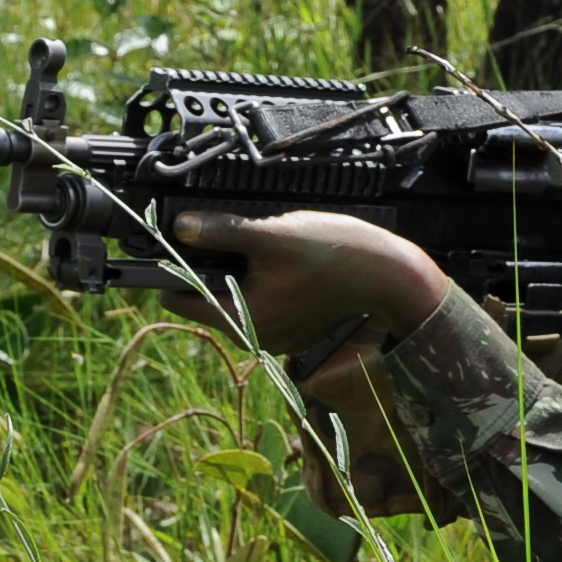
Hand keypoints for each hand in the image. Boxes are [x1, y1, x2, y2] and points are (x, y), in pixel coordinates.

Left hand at [160, 210, 450, 352]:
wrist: (389, 275)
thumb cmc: (334, 255)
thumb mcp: (271, 235)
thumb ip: (222, 232)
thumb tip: (181, 226)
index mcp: (242, 319)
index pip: (181, 299)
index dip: (172, 268)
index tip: (173, 241)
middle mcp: (255, 335)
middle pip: (209, 296)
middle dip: (211, 265)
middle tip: (225, 232)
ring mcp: (278, 334)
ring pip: (237, 297)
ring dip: (238, 272)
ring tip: (260, 243)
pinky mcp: (297, 326)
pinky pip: (264, 302)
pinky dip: (263, 281)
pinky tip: (282, 259)